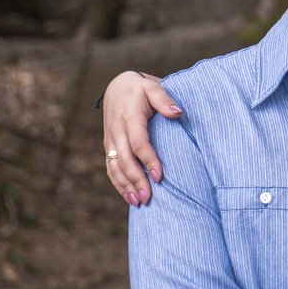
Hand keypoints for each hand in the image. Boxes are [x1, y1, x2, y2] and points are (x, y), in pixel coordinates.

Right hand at [102, 71, 180, 206]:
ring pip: (115, 167)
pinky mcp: (109, 145)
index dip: (148, 160)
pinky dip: (118, 183)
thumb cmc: (141, 89)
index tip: (159, 176)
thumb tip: (178, 112)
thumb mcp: (153, 88)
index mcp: (130, 118)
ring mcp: (111, 139)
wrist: (118, 86)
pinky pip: (111, 167)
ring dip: (125, 186)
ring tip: (139, 202)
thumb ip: (165, 100)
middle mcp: (117, 131)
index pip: (139, 143)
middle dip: (136, 180)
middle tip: (148, 198)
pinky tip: (128, 196)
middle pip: (125, 160)